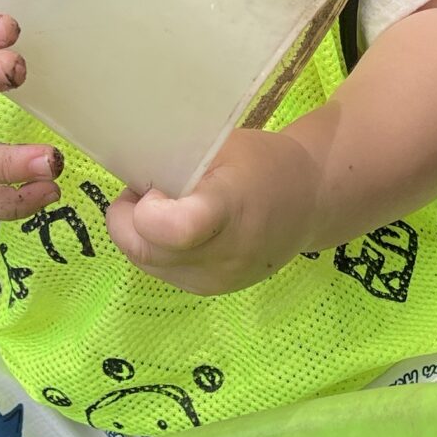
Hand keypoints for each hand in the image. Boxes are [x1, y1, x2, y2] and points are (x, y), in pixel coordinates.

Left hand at [102, 128, 317, 294]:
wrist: (309, 203)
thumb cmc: (262, 164)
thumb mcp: (221, 144)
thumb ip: (174, 159)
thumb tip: (127, 174)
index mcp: (230, 207)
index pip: (177, 229)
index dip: (148, 209)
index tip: (156, 187)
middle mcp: (224, 254)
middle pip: (145, 250)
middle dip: (128, 219)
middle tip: (147, 191)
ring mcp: (217, 280)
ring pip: (145, 263)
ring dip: (139, 235)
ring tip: (165, 208)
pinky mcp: (211, 291)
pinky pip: (161, 271)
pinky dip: (157, 249)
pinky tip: (179, 228)